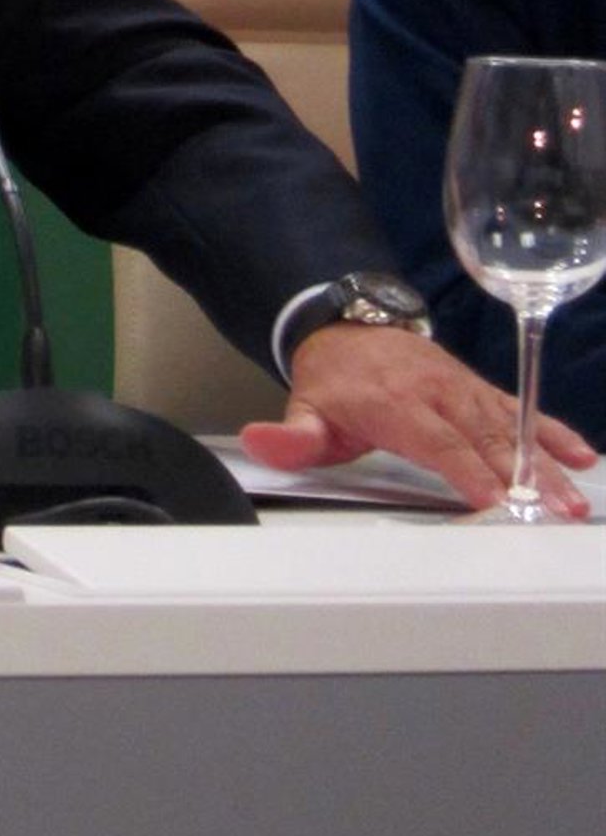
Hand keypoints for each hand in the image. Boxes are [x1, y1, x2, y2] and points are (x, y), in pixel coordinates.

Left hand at [240, 324, 596, 515]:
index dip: (467, 469)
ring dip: (545, 461)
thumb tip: (261, 444)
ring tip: (575, 495)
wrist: (345, 325)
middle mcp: (434, 392)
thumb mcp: (304, 408)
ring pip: (508, 425)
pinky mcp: (474, 386)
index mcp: (394, 402)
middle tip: (557, 510)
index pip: (436, 441)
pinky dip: (549, 427)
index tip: (495, 501)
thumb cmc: (332, 381)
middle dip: (523, 476)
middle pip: (483, 438)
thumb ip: (291, 437)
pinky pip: (515, 406)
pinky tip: (580, 452)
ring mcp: (459, 387)